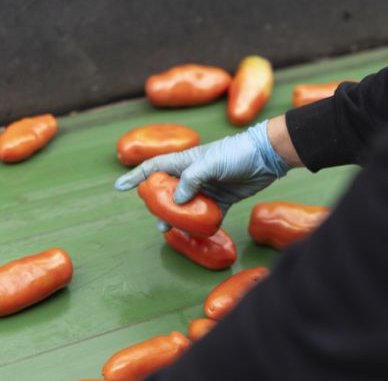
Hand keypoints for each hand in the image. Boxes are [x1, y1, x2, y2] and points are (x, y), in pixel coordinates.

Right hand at [114, 120, 291, 231]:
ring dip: (176, 218)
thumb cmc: (238, 152)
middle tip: (154, 217)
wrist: (268, 156)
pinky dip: (199, 225)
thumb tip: (177, 200)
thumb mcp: (212, 162)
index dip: (136, 177)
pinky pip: (205, 216)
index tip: (119, 188)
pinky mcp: (222, 200)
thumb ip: (192, 179)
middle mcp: (192, 174)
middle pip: (167, 190)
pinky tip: (193, 234)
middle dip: (157, 204)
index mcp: (185, 161)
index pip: (154, 168)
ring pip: (184, 206)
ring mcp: (206, 188)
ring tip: (167, 230)